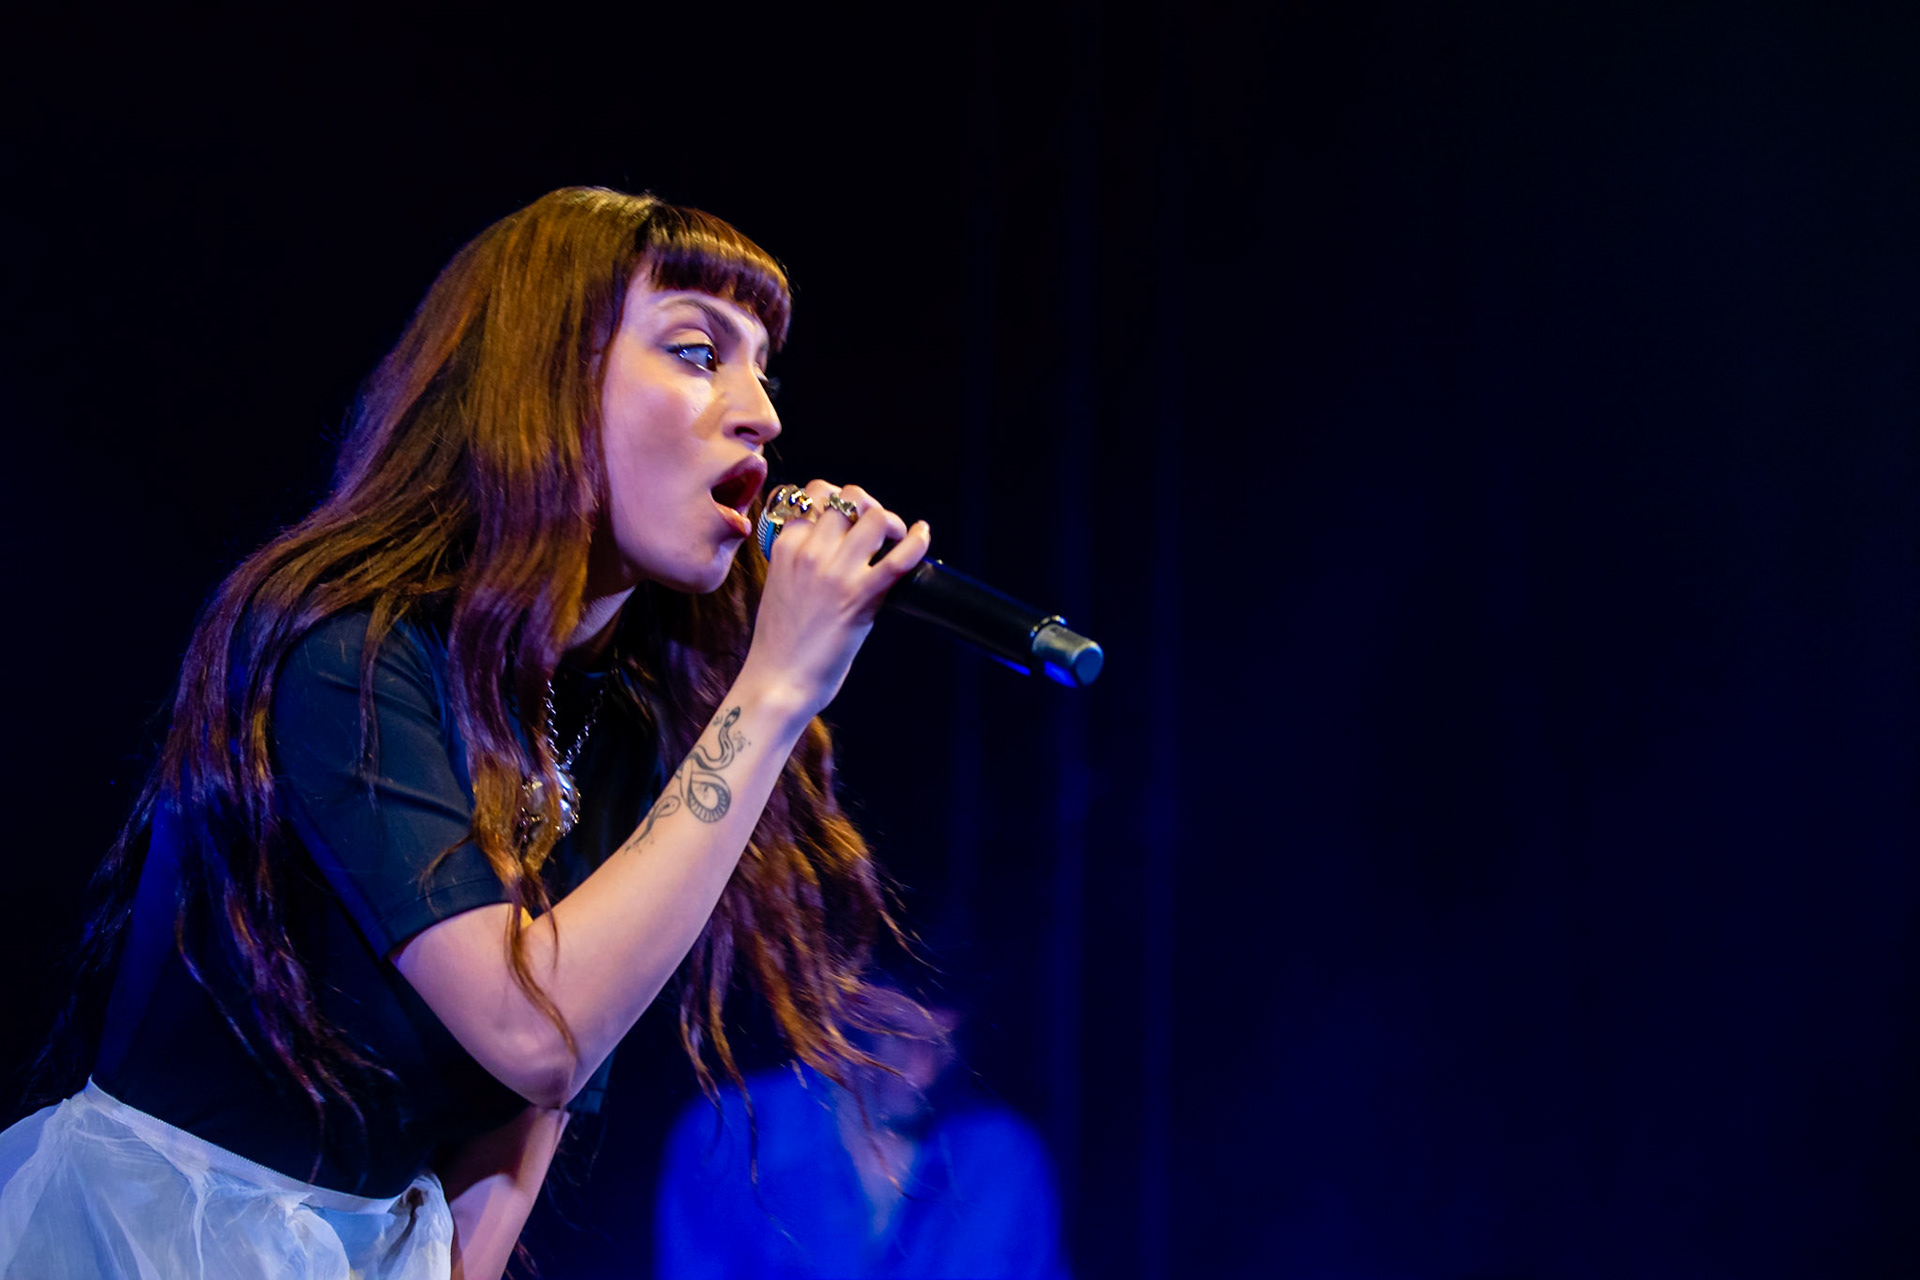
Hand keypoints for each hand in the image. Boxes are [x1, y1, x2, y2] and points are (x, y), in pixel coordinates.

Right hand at [738, 480, 930, 721]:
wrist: (778, 680)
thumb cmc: (779, 641)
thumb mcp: (780, 584)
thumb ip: (801, 558)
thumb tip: (835, 543)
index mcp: (785, 547)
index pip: (812, 493)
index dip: (836, 496)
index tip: (848, 515)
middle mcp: (809, 553)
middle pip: (847, 499)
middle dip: (867, 505)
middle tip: (876, 527)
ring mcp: (835, 573)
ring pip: (873, 516)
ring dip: (889, 521)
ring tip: (896, 537)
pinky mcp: (859, 598)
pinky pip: (898, 558)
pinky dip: (917, 541)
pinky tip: (922, 535)